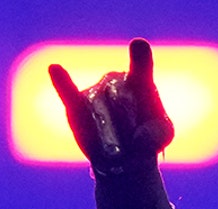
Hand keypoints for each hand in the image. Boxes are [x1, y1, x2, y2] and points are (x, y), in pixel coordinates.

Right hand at [48, 38, 174, 176]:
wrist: (124, 154)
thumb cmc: (147, 138)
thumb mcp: (162, 137)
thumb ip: (158, 134)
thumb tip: (139, 137)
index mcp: (140, 81)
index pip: (141, 66)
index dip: (140, 58)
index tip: (139, 45)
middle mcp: (116, 80)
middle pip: (121, 100)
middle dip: (130, 126)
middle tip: (135, 138)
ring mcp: (95, 91)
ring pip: (101, 110)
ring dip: (111, 132)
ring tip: (118, 141)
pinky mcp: (75, 105)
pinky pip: (66, 91)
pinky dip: (61, 82)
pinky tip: (55, 69)